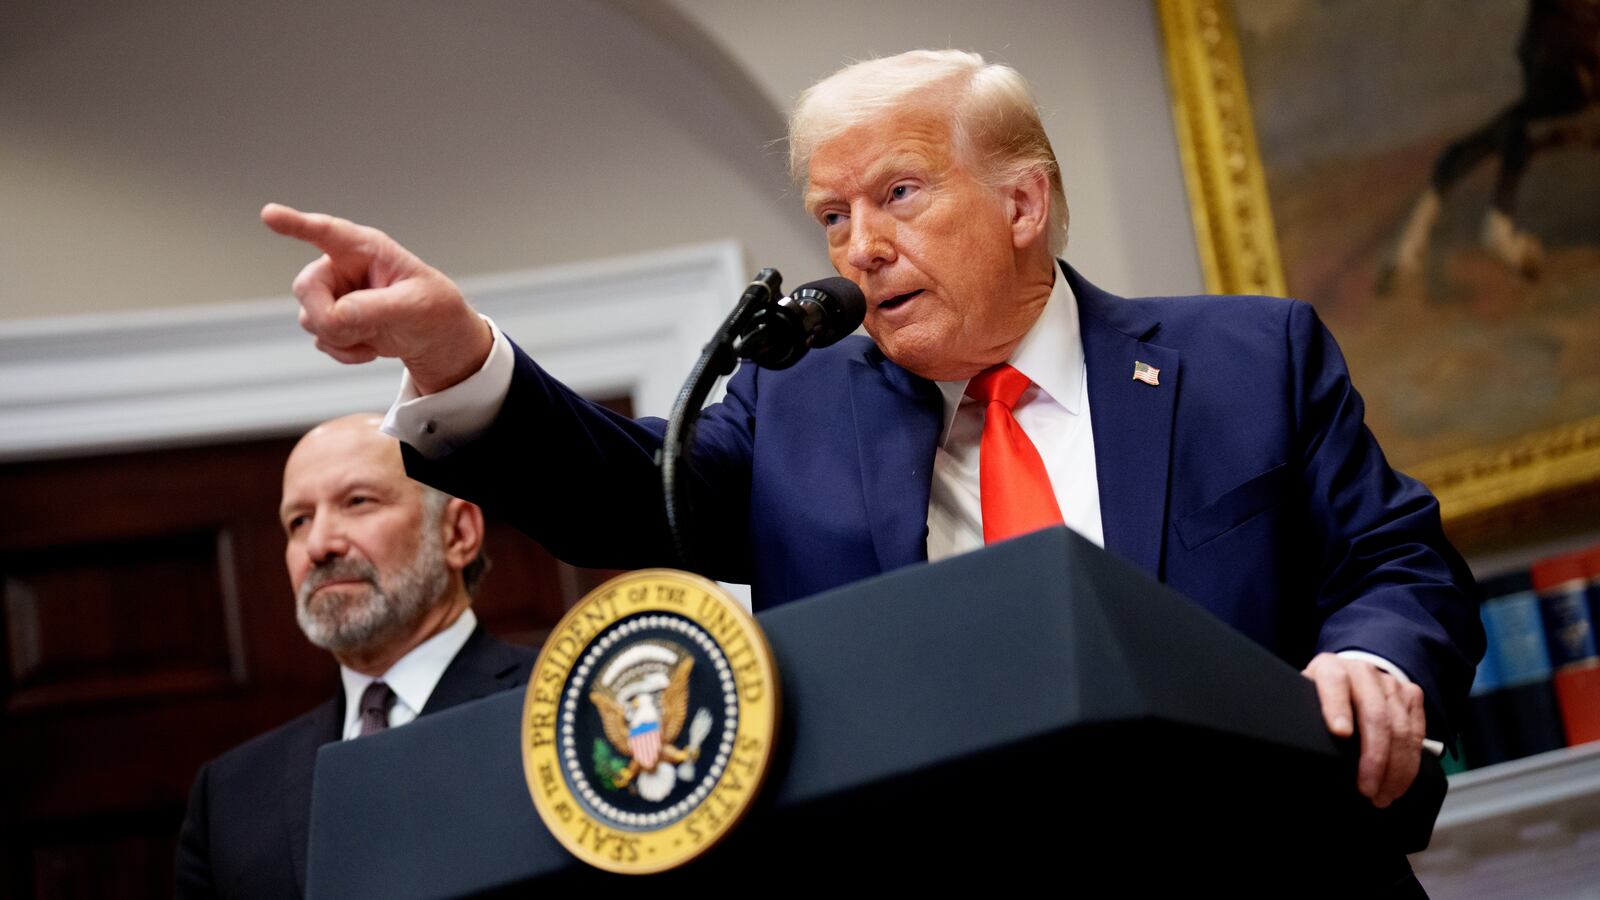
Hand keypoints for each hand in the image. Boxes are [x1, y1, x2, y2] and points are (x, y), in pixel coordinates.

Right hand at [261, 203, 491, 393]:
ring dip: (342, 337)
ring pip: (309, 318)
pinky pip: (320, 340)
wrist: (436, 338)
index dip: (296, 223)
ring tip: (377, 333)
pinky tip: (370, 348)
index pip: (326, 231)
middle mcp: (343, 267)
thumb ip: (376, 308)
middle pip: (305, 287)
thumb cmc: (433, 308)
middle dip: (327, 316)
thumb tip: (337, 315)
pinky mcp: (331, 320)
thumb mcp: (416, 306)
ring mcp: (334, 295)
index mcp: (366, 249)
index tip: (269, 214)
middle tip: (360, 329)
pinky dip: (344, 352)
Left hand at [1301, 653, 1425, 807]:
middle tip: (1367, 789)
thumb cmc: (1323, 697)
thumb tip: (1297, 754)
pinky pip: (1417, 733)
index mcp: (1330, 668)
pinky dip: (1410, 764)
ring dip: (1396, 769)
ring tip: (1383, 795)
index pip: (1334, 684)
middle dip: (1374, 757)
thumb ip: (1304, 718)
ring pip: (1400, 729)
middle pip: (1375, 715)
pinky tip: (1398, 783)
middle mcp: (1362, 672)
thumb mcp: (1305, 701)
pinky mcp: (1412, 695)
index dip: (1337, 708)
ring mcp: (1390, 683)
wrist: (1350, 677)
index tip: (1340, 734)